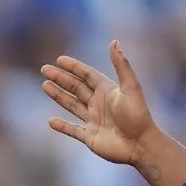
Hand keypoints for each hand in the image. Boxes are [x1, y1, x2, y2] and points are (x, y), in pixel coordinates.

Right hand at [41, 40, 159, 166]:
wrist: (140, 144)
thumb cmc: (138, 115)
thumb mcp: (130, 86)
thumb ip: (121, 64)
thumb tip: (114, 41)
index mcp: (107, 91)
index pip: (87, 75)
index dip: (74, 67)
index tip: (60, 60)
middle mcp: (99, 104)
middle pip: (76, 87)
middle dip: (60, 78)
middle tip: (44, 69)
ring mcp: (93, 121)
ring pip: (72, 105)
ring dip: (58, 95)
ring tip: (45, 85)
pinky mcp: (90, 137)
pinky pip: (72, 130)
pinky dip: (61, 126)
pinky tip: (50, 121)